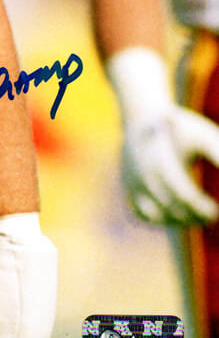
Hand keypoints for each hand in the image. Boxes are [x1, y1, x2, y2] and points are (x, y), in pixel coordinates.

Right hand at [122, 105, 218, 224]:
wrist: (143, 116)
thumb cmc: (182, 128)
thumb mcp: (203, 136)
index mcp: (161, 160)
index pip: (184, 195)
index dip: (202, 208)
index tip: (215, 211)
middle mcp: (143, 173)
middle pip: (170, 207)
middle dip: (193, 217)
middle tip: (210, 217)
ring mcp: (132, 181)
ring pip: (154, 215)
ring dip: (177, 222)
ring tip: (195, 217)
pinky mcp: (128, 186)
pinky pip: (140, 214)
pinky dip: (156, 221)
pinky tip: (175, 217)